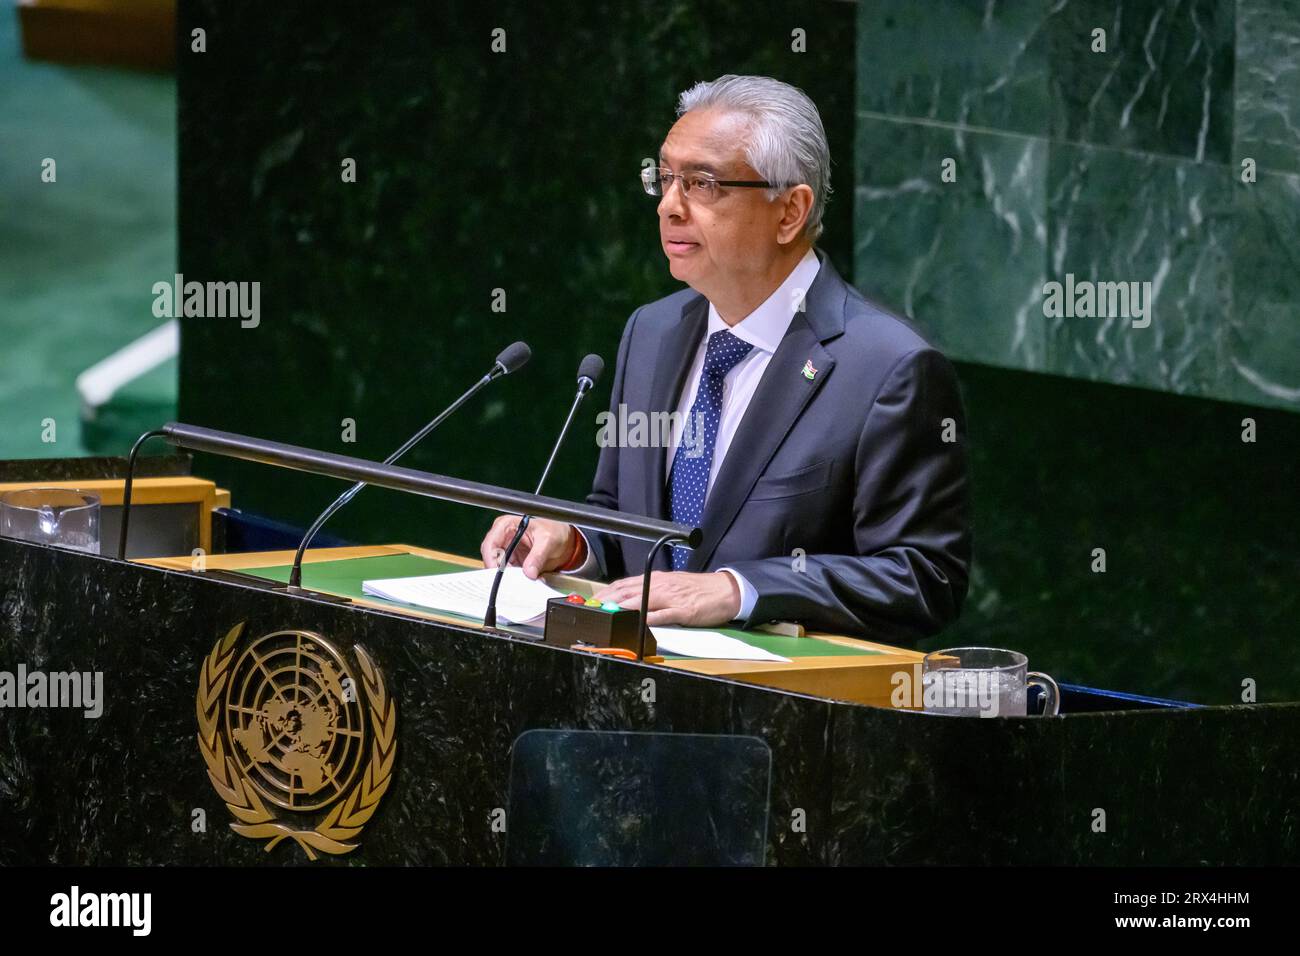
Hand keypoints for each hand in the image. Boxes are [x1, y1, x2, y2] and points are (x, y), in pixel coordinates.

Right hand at [479, 515, 576, 578]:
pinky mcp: (512, 563)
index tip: (498, 572)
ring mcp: (506, 551)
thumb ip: (538, 556)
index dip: (491, 559)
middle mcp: (502, 538)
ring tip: (523, 581)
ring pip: (498, 568)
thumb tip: (529, 572)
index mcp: (506, 525)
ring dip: (508, 577)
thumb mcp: (548, 540)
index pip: (490, 543)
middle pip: (491, 558)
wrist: (564, 540)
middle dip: (499, 571)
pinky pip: (508, 574)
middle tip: (511, 581)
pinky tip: (525, 581)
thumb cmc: (554, 531)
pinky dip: (515, 580)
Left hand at [594, 571, 740, 627]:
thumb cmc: (698, 589)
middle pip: (628, 592)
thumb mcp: (672, 584)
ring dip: (623, 607)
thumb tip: (630, 599)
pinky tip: (637, 622)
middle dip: (608, 600)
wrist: (725, 590)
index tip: (593, 600)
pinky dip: (648, 618)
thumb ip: (652, 591)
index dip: (607, 592)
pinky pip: (662, 615)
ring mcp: (671, 598)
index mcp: (657, 579)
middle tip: (593, 608)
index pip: (625, 584)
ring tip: (608, 613)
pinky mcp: (682, 610)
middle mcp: (660, 586)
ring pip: (641, 600)